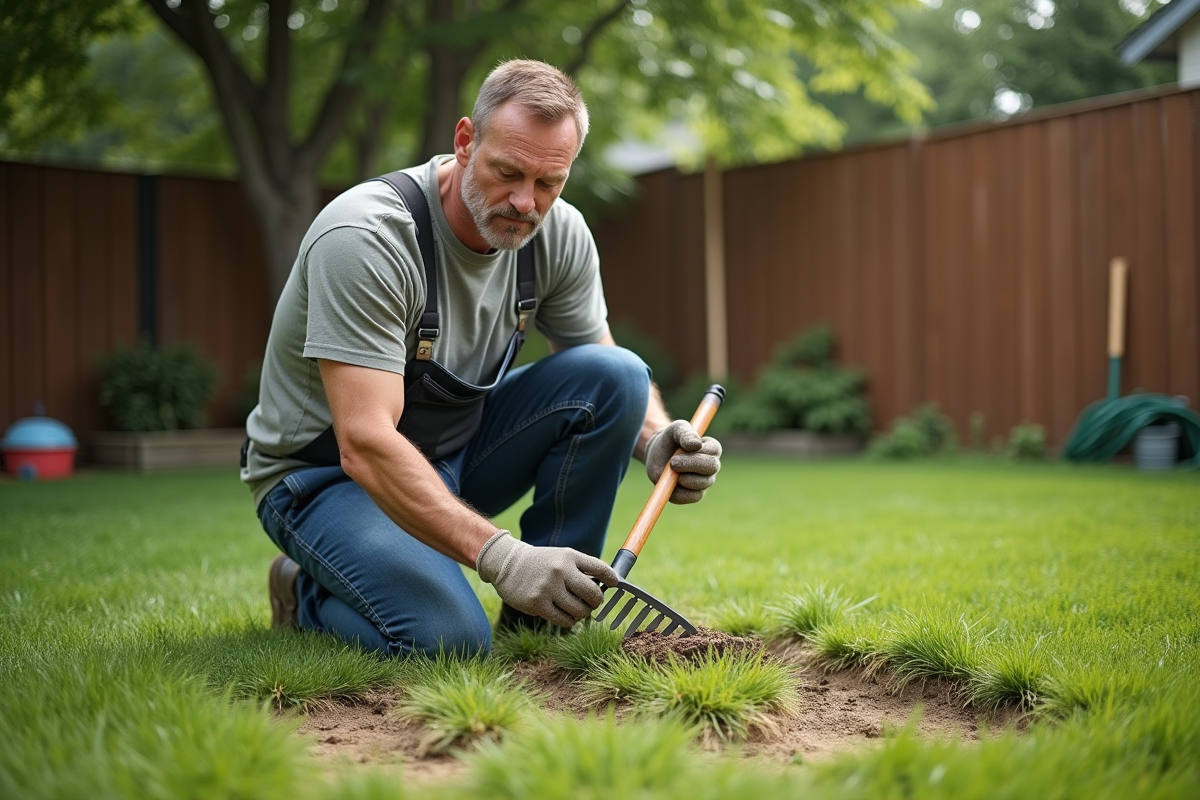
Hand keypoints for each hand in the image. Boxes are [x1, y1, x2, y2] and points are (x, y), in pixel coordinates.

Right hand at [476, 531, 617, 626]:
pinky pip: (565, 620)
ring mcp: (548, 587)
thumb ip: (582, 569)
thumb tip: (608, 584)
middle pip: (594, 595)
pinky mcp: (538, 603)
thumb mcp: (562, 557)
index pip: (601, 569)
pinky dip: (568, 620)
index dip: (612, 579)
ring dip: (581, 613)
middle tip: (590, 602)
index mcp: (570, 556)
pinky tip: (563, 614)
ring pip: (580, 611)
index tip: (613, 584)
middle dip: (596, 602)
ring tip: (575, 608)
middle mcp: (560, 570)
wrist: (508, 564)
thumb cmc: (541, 563)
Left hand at [644, 420, 721, 503]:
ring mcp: (705, 482)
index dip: (697, 452)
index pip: (713, 451)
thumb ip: (685, 433)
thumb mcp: (675, 429)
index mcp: (712, 448)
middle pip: (711, 468)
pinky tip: (670, 483)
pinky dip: (679, 492)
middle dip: (690, 465)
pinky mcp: (694, 495)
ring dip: (683, 478)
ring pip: (701, 484)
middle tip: (672, 463)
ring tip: (671, 471)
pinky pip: (691, 497)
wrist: (656, 455)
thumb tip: (696, 445)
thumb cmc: (669, 440)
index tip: (680, 450)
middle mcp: (712, 466)